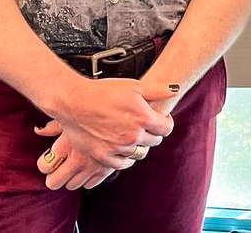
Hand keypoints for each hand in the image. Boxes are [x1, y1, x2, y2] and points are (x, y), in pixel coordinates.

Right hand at [33, 78, 177, 189]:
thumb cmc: (104, 91)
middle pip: (154, 141)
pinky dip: (125, 158)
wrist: (74, 101)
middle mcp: (133, 136)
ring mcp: (117, 148)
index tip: (160, 120)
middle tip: (145, 126)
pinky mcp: (102, 156)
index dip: (165, 123)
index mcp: (144, 118)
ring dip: (138, 146)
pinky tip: (123, 149)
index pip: (166, 129)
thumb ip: (158, 90)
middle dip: (152, 133)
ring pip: (139, 153)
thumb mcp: (135, 86)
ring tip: (132, 135)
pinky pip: (122, 164)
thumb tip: (175, 90)